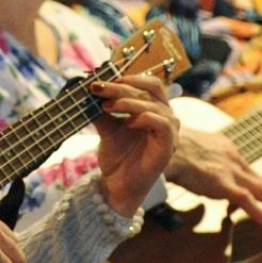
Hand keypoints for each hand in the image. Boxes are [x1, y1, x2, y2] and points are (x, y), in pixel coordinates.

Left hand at [90, 75, 178, 214]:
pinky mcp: (170, 146)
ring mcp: (170, 132)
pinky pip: (163, 124)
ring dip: (128, 102)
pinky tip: (128, 123)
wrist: (117, 185)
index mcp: (155, 109)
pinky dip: (145, 118)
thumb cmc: (118, 156)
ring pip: (154, 105)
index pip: (149, 83)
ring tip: (107, 107)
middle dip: (121, 87)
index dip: (127, 78)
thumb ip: (103, 108)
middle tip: (98, 89)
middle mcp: (166, 117)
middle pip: (149, 90)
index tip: (102, 82)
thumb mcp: (107, 127)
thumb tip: (91, 87)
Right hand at [166, 128, 261, 228]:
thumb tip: (183, 166)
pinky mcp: (222, 183)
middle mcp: (232, 158)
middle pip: (260, 183)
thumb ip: (191, 158)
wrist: (159, 143)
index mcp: (224, 148)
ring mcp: (229, 171)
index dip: (259, 187)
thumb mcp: (183, 146)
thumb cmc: (164, 144)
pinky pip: (245, 201)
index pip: (246, 172)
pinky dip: (259, 212)